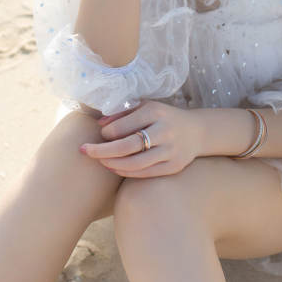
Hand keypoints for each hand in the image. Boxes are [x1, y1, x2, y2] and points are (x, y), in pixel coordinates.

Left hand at [79, 100, 201, 177]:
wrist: (196, 131)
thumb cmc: (163, 117)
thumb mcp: (146, 107)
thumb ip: (123, 113)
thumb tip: (100, 124)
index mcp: (156, 112)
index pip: (124, 126)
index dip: (106, 133)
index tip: (98, 135)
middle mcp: (165, 131)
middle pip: (127, 146)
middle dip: (102, 150)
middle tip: (84, 151)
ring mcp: (171, 151)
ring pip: (135, 163)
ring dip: (112, 163)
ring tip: (99, 160)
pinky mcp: (173, 166)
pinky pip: (145, 173)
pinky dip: (126, 172)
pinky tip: (114, 167)